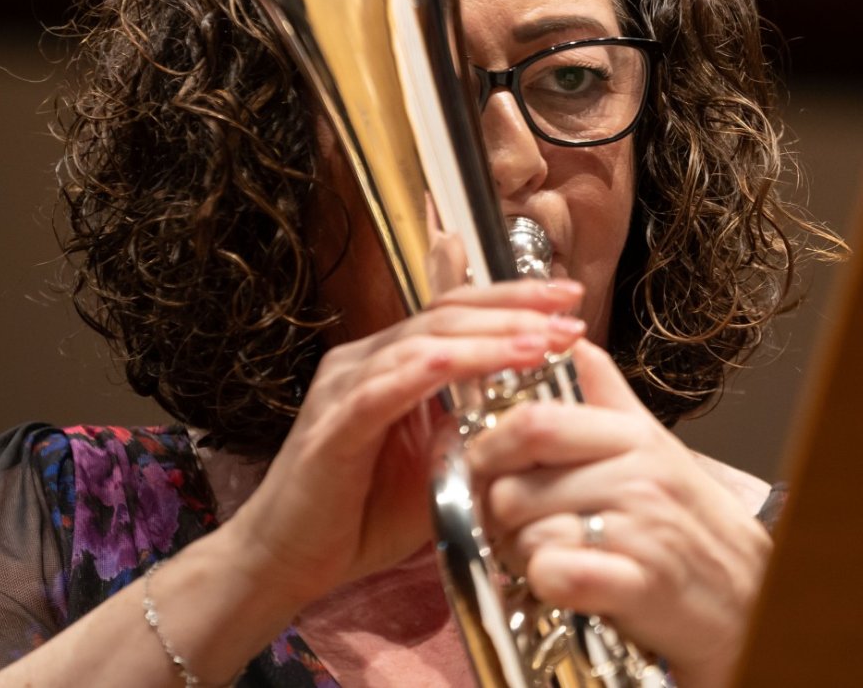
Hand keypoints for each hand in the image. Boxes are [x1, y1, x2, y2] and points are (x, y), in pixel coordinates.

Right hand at [222, 279, 589, 608]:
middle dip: (515, 308)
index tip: (571, 299)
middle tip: (570, 309)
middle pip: (447, 313)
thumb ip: (475, 429)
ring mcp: (345, 386)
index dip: (515, 300)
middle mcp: (365, 360)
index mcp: (392, 362)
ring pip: (424, 342)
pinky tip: (466, 362)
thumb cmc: (363, 515)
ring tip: (540, 341)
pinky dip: (428, 370)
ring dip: (488, 339)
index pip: (458, 312)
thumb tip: (535, 408)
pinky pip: (383, 387)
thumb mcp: (438, 464)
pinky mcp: (333, 424)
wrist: (291, 562)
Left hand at [469, 340, 772, 686]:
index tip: (484, 467)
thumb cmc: (691, 522)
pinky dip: (546, 583)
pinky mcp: (641, 583)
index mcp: (631, 436)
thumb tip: (573, 341)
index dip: (490, 446)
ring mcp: (641, 528)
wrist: (748, 592)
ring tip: (547, 555)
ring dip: (521, 554)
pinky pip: (556, 574)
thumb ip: (607, 395)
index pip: (534, 421)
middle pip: (515, 484)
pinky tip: (566, 581)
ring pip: (528, 534)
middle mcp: (637, 474)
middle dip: (496, 511)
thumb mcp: (653, 445)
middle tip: (510, 525)